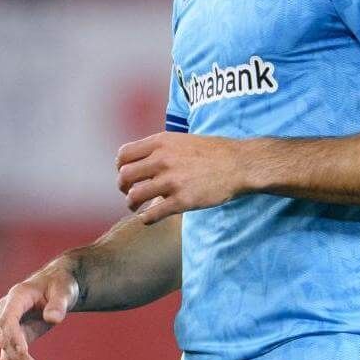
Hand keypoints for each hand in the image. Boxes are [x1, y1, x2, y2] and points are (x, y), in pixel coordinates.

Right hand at [0, 262, 78, 359]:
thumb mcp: (64, 290)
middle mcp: (7, 313)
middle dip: (20, 359)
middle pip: (7, 340)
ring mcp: (9, 327)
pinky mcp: (15, 339)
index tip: (24, 353)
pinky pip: (12, 357)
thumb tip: (53, 319)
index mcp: (16, 297)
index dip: (13, 337)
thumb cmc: (60, 285)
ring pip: (7, 353)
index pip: (7, 319)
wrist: (56, 287)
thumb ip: (59, 303)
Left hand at [116, 133, 249, 224]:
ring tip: (137, 207)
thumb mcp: (182, 140)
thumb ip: (160, 149)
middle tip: (129, 193)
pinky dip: (146, 218)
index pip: (123, 155)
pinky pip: (152, 214)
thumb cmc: (213, 152)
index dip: (121, 167)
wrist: (239, 164)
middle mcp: (162, 160)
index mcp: (161, 142)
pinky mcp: (182, 201)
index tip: (128, 175)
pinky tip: (149, 218)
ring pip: (134, 196)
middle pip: (124, 176)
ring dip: (132, 204)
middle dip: (123, 187)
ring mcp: (171, 181)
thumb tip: (141, 164)